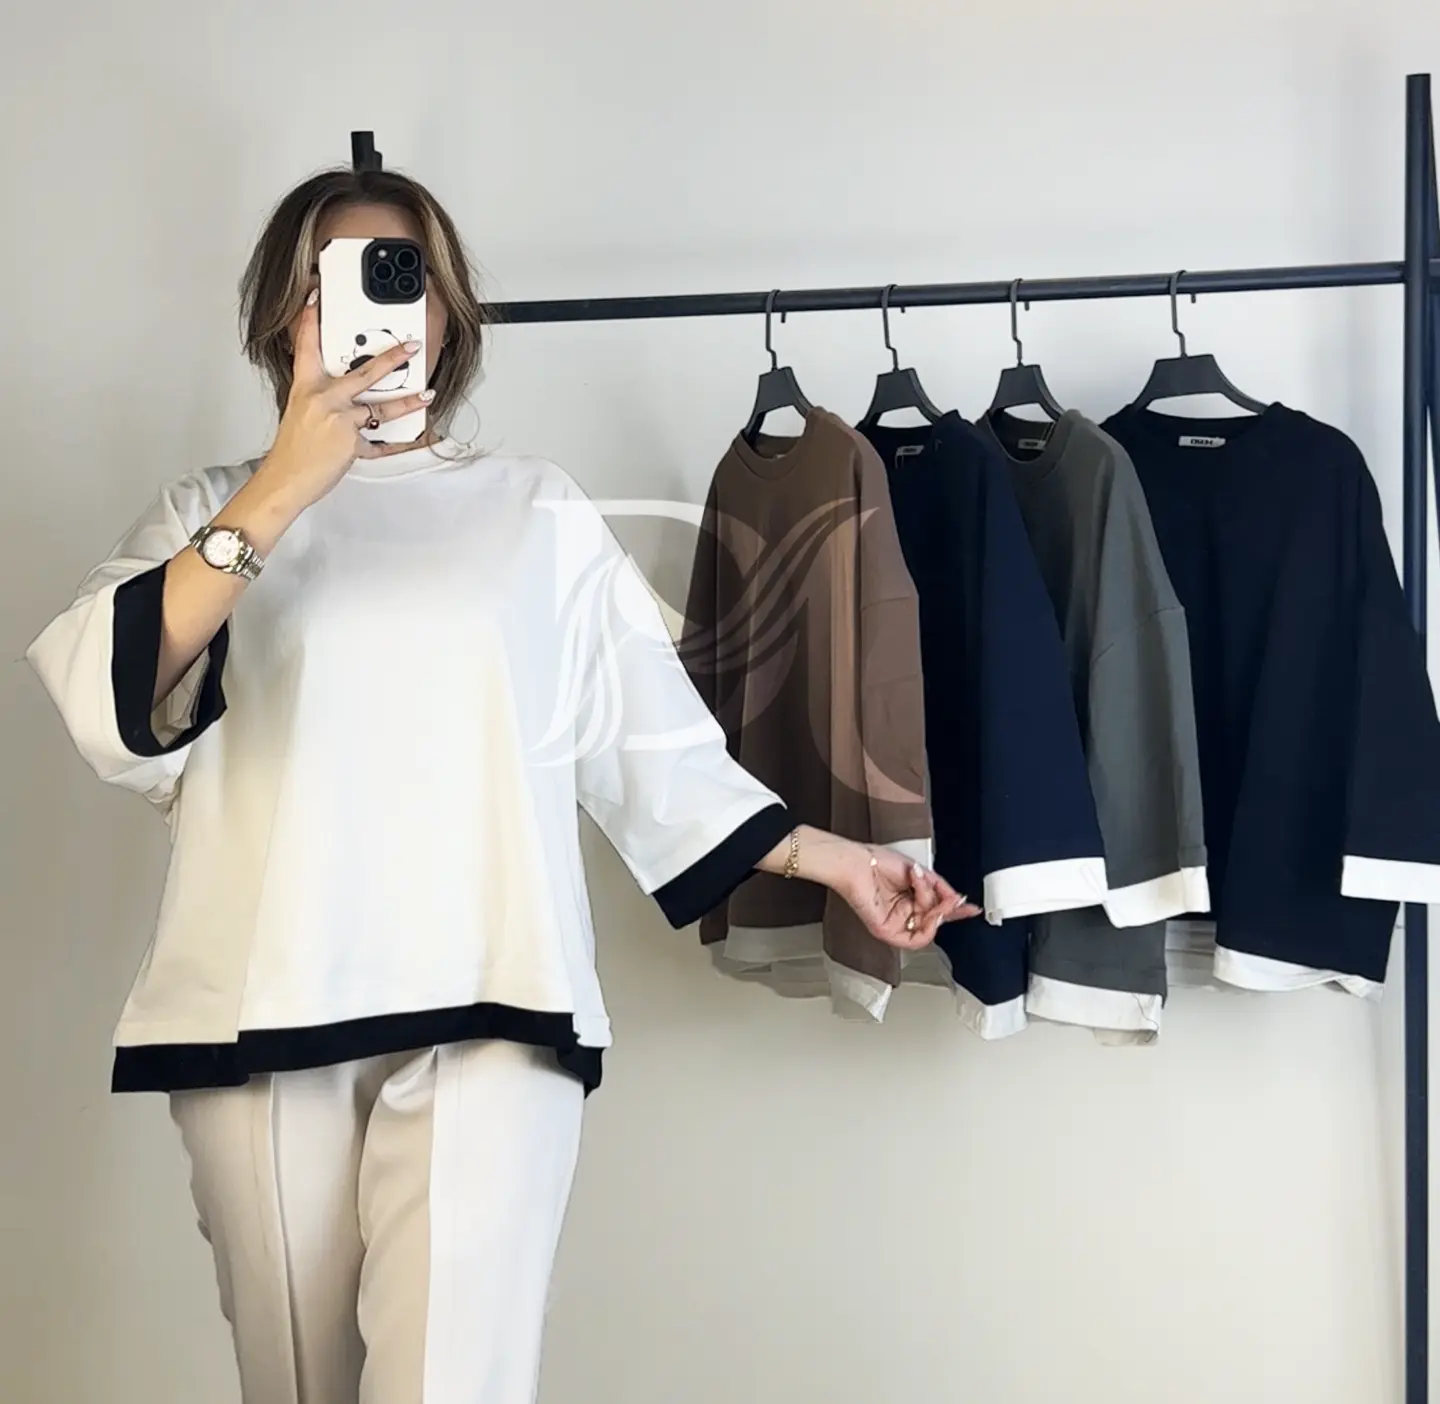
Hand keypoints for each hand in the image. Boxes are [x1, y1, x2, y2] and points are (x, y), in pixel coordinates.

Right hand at [254, 289, 434, 511]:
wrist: (286, 479)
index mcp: (306, 387)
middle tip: (410, 347)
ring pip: (381, 409)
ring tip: (427, 395)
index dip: (310, 320)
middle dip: (391, 359)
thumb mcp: (301, 412)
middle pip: (363, 373)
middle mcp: (323, 399)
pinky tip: (409, 441)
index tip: (316, 298)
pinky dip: (392, 445)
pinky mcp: (351, 443)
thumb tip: (345, 393)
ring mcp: (339, 420)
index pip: (306, 346)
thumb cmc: (293, 450)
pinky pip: (379, 444)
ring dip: (408, 402)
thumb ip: (322, 398)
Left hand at [842, 844, 980, 950]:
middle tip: (948, 896)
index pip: (936, 908)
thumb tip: (957, 900)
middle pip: (936, 919)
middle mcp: (903, 912)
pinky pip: (914, 941)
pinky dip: (927, 927)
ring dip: (934, 910)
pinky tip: (927, 910)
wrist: (856, 862)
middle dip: (945, 905)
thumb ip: (939, 887)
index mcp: (909, 898)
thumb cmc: (876, 861)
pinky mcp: (886, 931)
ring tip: (926, 891)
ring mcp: (895, 923)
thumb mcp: (917, 872)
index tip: (971, 908)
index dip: (955, 910)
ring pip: (928, 928)